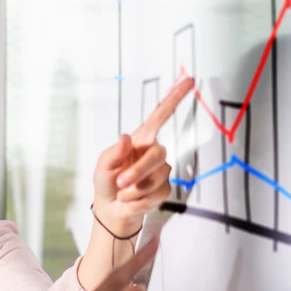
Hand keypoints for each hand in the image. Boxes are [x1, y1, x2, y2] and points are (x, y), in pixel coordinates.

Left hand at [92, 78, 194, 233]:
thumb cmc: (106, 181)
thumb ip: (113, 153)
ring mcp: (161, 171)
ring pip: (157, 177)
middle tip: (120, 182)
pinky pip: (157, 194)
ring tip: (122, 194)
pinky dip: (139, 201)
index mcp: (139, 140)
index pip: (159, 116)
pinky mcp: (164, 189)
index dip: (174, 99)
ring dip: (135, 189)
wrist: (111, 208)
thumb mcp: (102, 166)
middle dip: (138, 172)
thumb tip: (125, 138)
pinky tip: (131, 201)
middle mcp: (153, 153)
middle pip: (158, 155)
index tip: (188, 81)